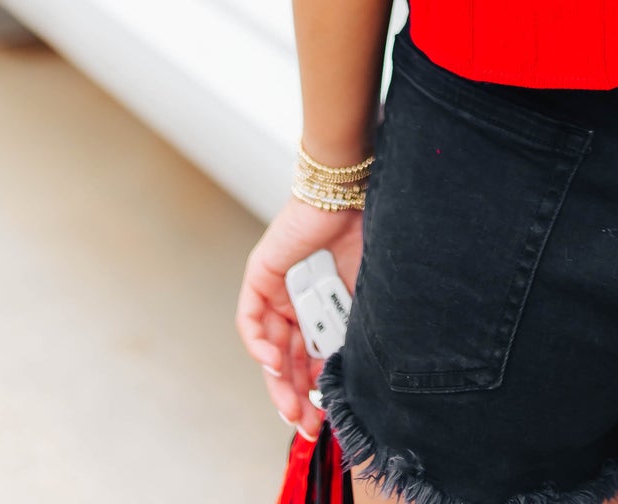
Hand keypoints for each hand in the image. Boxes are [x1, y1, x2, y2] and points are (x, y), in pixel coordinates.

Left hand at [236, 196, 363, 437]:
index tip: (324, 419)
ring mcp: (277, 290)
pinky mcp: (260, 276)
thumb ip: (353, 334)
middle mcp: (297, 303)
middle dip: (296, 395)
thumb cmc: (366, 237)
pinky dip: (258, 343)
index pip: (313, 358)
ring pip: (270, 346)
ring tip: (292, 404)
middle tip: (305, 423)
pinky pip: (251, 319)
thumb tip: (357, 381)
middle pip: (289, 359)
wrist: (352, 194)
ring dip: (279, 378)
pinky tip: (272, 363)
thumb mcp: (364, 298)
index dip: (317, 390)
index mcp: (323, 307)